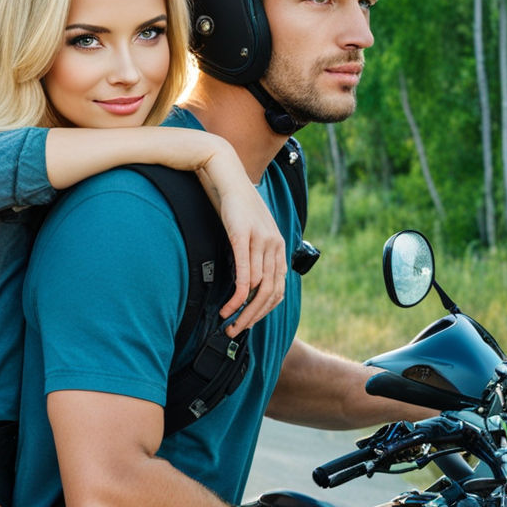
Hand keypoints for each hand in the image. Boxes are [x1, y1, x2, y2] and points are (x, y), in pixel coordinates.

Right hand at [197, 154, 286, 334]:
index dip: (264, 310)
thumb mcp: (250, 230)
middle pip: (270, 293)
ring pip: (258, 288)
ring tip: (228, 321)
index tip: (248, 321)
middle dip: (253, 317)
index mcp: (278, 246)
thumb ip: (254, 252)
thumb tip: (247, 278)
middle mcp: (274, 245)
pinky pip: (245, 274)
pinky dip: (238, 295)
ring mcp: (260, 241)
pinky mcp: (243, 238)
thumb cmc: (235, 204)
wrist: (227, 176)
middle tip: (237, 330)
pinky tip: (228, 306)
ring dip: (243, 310)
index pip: (278, 289)